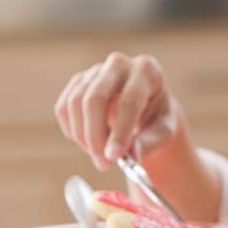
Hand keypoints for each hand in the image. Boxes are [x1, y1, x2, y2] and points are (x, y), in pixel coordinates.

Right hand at [54, 52, 180, 170]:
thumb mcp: (164, 131)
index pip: (129, 101)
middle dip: (95, 136)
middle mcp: (119, 64)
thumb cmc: (158, 118)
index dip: (120, 131)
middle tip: (102, 163)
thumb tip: (131, 156)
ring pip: (76, 103)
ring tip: (100, 156)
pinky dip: (72, 130)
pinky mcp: (78, 81)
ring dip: (83, 136)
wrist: (146, 107)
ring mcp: (95, 70)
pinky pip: (63, 107)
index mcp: (148, 71)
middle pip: (95, 98)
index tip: (113, 157)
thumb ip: (149, 143)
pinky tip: (88, 143)